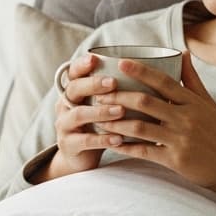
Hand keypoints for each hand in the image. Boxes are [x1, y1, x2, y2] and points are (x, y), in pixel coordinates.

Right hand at [39, 53, 125, 180]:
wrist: (81, 156)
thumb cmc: (99, 124)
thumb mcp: (103, 104)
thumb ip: (117, 89)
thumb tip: (150, 70)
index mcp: (73, 91)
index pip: (73, 72)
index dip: (81, 65)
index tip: (95, 58)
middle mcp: (65, 105)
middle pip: (74, 89)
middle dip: (93, 84)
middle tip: (113, 82)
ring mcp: (64, 125)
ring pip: (78, 115)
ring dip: (100, 112)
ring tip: (120, 111)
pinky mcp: (69, 145)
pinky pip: (85, 141)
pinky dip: (103, 139)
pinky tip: (119, 138)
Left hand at [93, 52, 215, 196]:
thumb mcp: (208, 103)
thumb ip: (192, 79)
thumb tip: (182, 52)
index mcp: (193, 102)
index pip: (163, 81)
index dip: (140, 71)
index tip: (120, 63)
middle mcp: (186, 118)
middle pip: (145, 102)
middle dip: (119, 97)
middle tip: (100, 94)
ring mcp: (180, 139)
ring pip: (140, 128)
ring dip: (116, 123)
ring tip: (98, 118)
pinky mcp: (175, 160)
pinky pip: (145, 151)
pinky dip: (126, 147)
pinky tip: (112, 143)